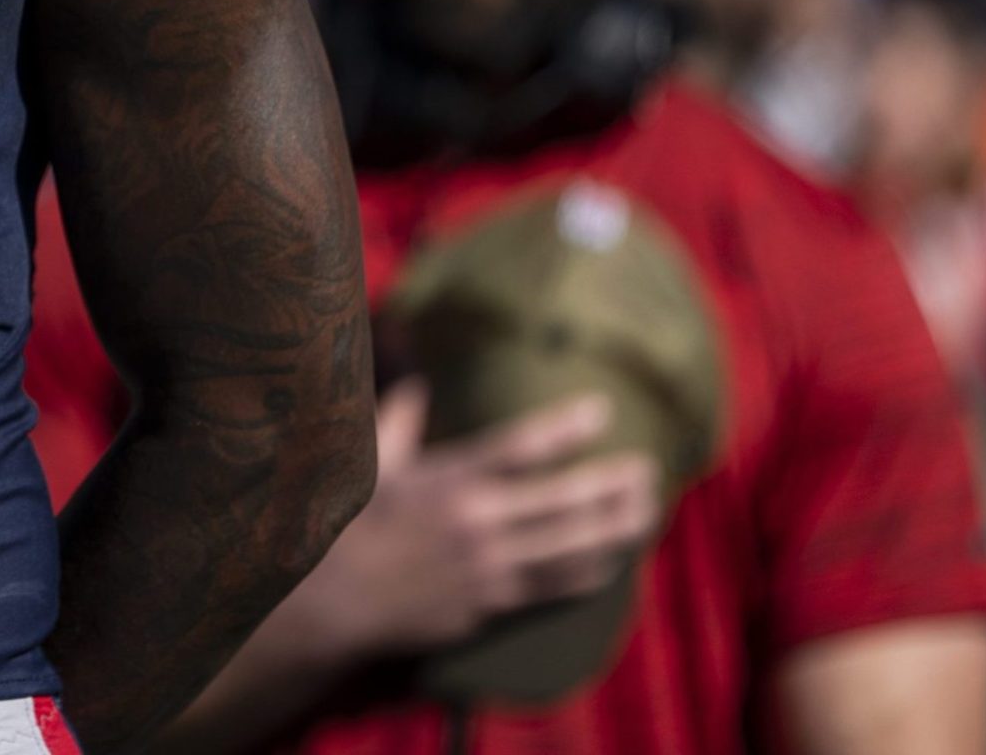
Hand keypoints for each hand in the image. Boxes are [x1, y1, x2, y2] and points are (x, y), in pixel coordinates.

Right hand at [289, 380, 662, 660]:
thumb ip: (398, 420)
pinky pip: (556, 588)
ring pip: (573, 547)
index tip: (602, 410)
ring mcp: (488, 566)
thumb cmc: (349, 524)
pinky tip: (613, 560)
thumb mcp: (371, 465)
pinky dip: (592, 573)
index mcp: (446, 479)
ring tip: (647, 510)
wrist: (338, 600)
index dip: (565, 427)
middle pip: (564, 499)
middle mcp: (475, 521)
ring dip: (617, 528)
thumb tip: (415, 382)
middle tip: (647, 468)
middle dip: (613, 482)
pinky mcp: (492, 604)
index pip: (519, 445)